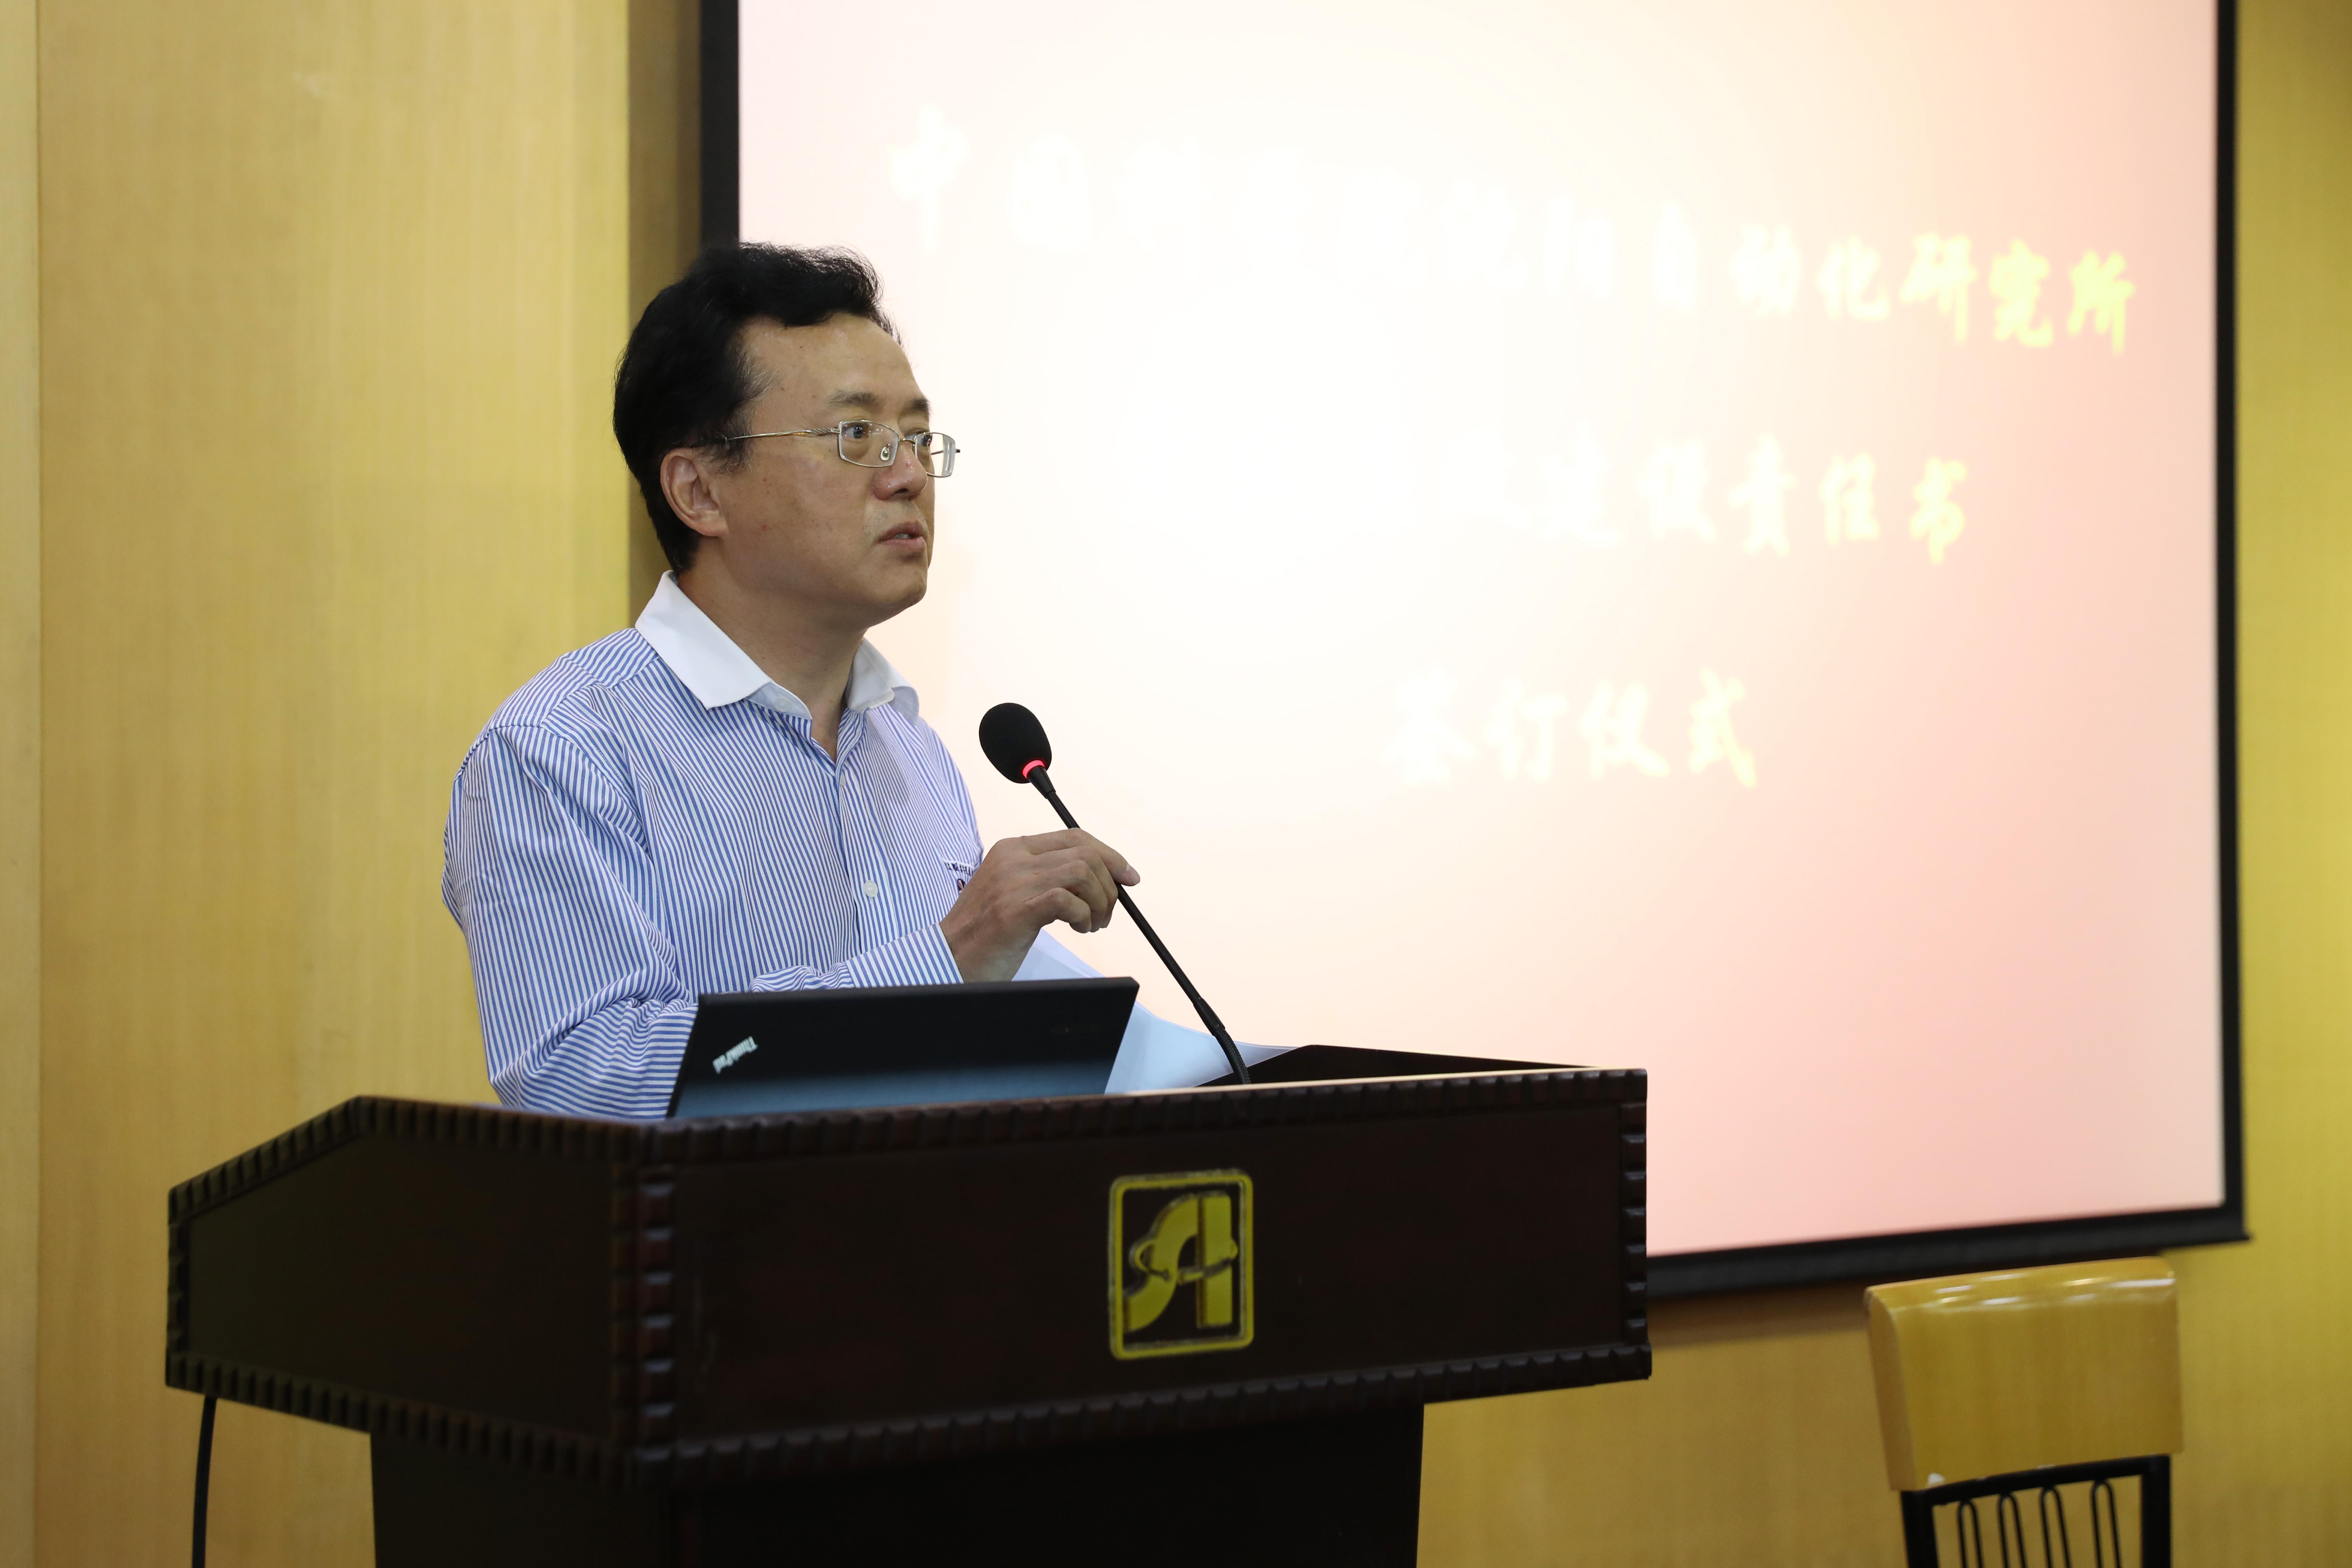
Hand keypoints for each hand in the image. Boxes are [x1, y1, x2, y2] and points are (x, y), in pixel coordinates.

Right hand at [940, 830, 1140, 981]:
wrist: (948, 958)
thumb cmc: (985, 932)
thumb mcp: (1014, 891)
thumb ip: (1047, 876)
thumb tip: (1100, 876)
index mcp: (1012, 849)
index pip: (1074, 837)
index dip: (1109, 855)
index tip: (1128, 877)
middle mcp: (1012, 858)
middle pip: (1085, 853)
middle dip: (1109, 884)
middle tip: (1106, 914)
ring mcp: (1012, 883)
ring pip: (1082, 872)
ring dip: (1100, 902)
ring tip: (1091, 924)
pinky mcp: (1014, 910)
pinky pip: (1067, 899)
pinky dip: (1084, 914)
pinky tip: (1079, 928)